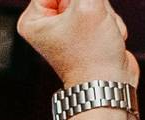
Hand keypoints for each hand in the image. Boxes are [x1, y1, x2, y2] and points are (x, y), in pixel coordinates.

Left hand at [18, 0, 138, 85]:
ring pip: (92, 1)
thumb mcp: (87, 5)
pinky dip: (110, 23)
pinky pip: (102, 14)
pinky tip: (109, 38)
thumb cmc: (92, 55)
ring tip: (101, 33)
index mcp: (33, 20)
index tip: (85, 10)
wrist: (110, 86)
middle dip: (93, 4)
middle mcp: (47, 25)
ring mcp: (69, 30)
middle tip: (93, 23)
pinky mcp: (88, 34)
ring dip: (105, 14)